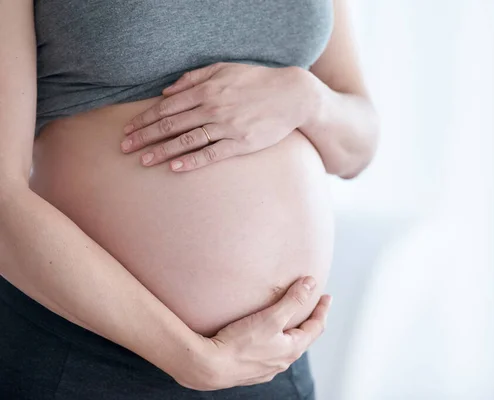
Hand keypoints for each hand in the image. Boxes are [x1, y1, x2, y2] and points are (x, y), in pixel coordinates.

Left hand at [120, 62, 318, 171]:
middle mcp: (212, 108)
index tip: (129, 129)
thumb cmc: (257, 81)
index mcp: (206, 90)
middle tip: (125, 148)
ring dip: (162, 151)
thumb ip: (194, 78)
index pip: (167, 107)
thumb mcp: (224, 69)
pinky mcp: (241, 143)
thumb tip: (167, 90)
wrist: (292, 96)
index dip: (145, 119)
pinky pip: (212, 154)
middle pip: (171, 125)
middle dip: (145, 136)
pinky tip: (175, 167)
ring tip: (143, 161)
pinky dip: (192, 161)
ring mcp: (226, 127)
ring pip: (187, 140)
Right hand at [175, 276, 331, 390]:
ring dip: (291, 332)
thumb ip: (293, 300)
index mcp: (291, 349)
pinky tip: (265, 337)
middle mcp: (281, 362)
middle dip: (309, 321)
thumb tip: (311, 283)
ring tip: (289, 321)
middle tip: (312, 307)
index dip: (322, 310)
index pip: (315, 327)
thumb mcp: (271, 317)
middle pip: (302, 338)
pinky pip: (269, 353)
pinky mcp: (249, 370)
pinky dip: (274, 341)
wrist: (209, 367)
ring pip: (285, 347)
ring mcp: (266, 369)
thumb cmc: (240, 343)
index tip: (326, 297)